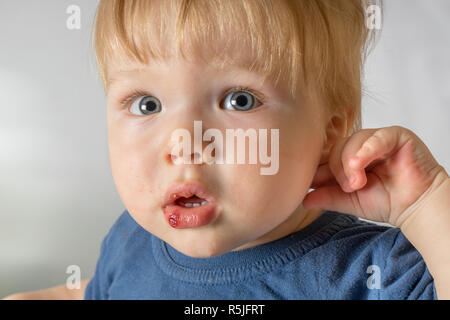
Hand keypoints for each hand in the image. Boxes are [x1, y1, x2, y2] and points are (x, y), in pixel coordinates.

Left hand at [302, 125, 447, 227]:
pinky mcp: (396, 136)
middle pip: (337, 148)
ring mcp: (377, 139)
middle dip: (338, 169)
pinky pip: (377, 137)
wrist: (415, 208)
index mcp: (347, 158)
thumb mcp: (349, 201)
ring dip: (351, 163)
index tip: (312, 182)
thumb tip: (303, 200)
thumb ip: (327, 197)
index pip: (326, 157)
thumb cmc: (387, 201)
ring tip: (358, 183)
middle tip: (349, 187)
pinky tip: (362, 163)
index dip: (319, 168)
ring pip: (353, 141)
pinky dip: (367, 150)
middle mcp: (360, 146)